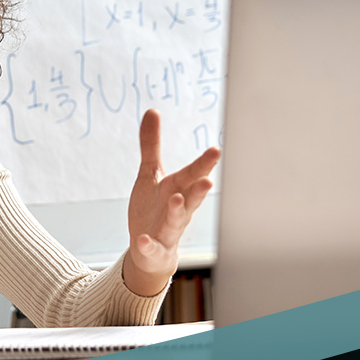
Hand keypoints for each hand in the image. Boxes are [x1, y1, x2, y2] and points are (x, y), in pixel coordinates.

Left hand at [124, 109, 220, 295]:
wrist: (150, 250)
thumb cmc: (156, 208)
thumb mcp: (150, 174)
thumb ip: (151, 144)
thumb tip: (152, 110)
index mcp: (178, 189)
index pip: (193, 174)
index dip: (204, 164)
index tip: (216, 150)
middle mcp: (178, 209)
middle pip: (191, 198)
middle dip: (199, 189)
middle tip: (208, 180)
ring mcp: (168, 230)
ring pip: (177, 221)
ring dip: (178, 211)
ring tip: (176, 199)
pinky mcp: (154, 248)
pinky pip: (152, 247)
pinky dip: (148, 244)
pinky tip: (143, 239)